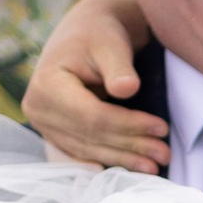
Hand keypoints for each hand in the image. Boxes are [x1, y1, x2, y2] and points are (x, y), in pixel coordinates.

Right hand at [20, 0, 166, 172]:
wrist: (85, 33)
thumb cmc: (100, 35)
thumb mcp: (111, 44)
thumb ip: (118, 67)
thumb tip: (127, 89)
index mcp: (47, 83)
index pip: (91, 115)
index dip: (127, 125)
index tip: (161, 128)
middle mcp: (38, 108)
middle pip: (90, 135)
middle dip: (130, 146)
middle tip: (165, 155)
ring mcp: (43, 124)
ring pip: (88, 149)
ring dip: (123, 159)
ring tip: (155, 166)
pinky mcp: (53, 133)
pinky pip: (83, 152)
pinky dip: (109, 159)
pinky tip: (131, 169)